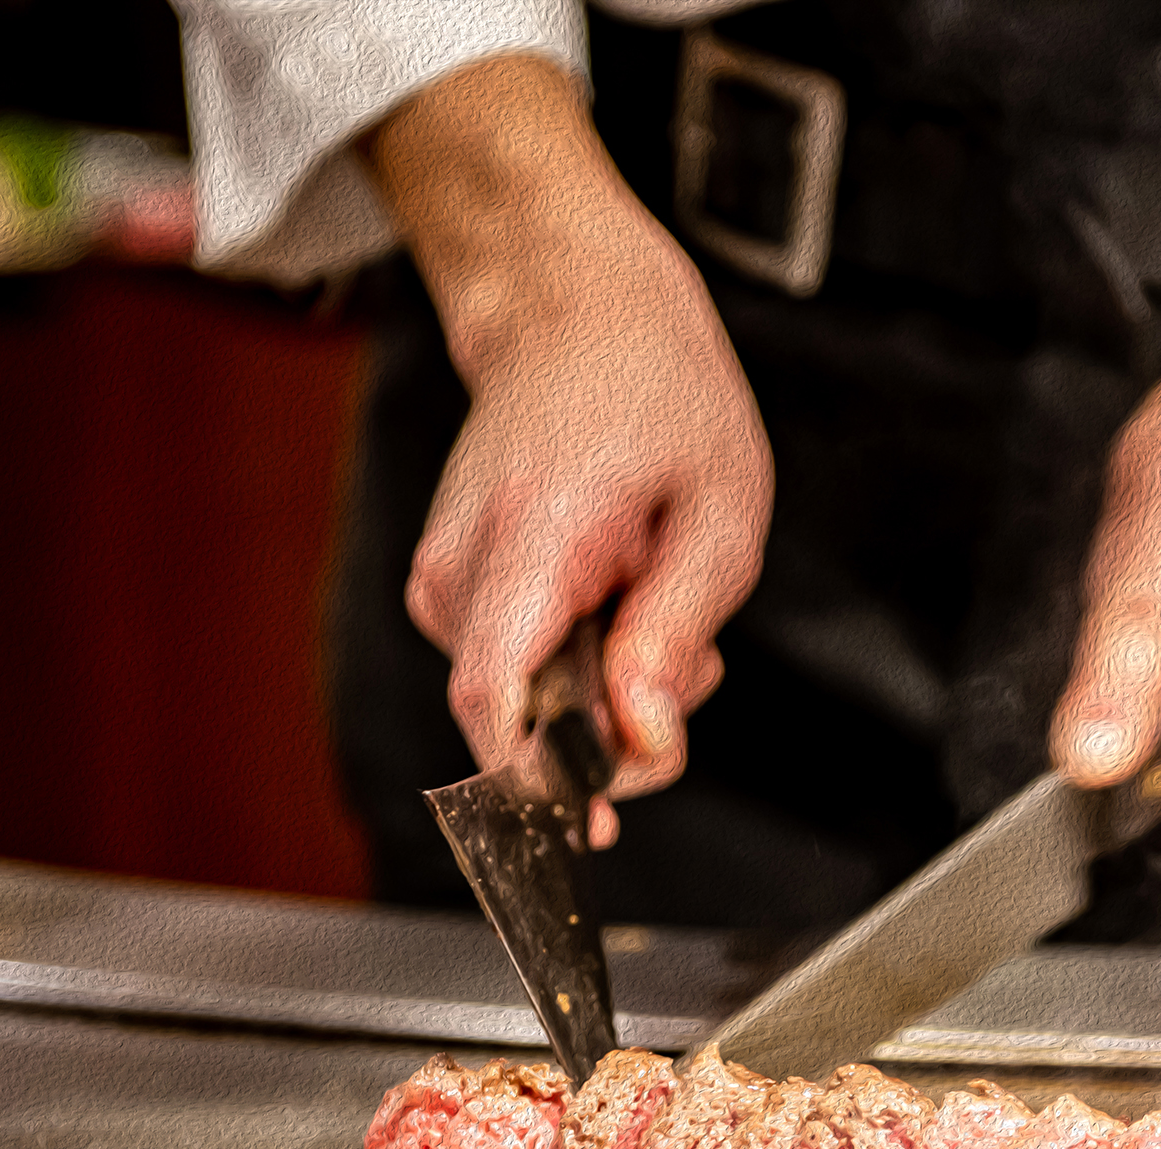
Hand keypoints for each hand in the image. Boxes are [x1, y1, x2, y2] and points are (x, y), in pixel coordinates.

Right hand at [372, 57, 770, 847]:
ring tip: (656, 607)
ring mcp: (440, 582)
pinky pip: (514, 676)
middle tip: (686, 666)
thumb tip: (641, 745)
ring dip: (604, 695)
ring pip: (523, 708)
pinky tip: (616, 604)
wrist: (573, 316)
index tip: (591, 820)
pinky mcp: (445, 593)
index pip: (493, 700)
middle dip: (613, 735)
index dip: (537, 783)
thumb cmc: (657, 397)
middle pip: (517, 726)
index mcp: (532, 539)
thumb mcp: (719, 516)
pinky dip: (576, 669)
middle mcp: (461, 568)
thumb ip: (674, 641)